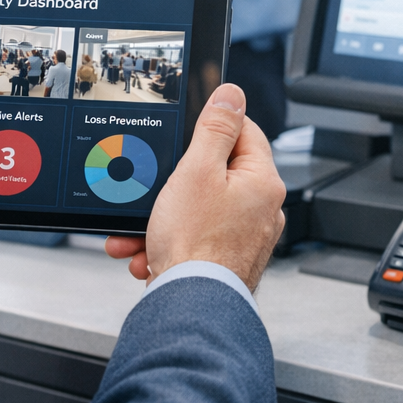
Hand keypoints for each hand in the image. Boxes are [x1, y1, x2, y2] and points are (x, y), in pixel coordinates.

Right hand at [106, 84, 284, 291]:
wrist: (190, 309)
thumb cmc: (196, 246)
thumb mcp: (197, 170)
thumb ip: (215, 128)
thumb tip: (232, 93)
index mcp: (262, 181)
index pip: (244, 131)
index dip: (210, 127)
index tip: (187, 132)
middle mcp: (262, 209)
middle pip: (215, 172)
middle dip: (173, 182)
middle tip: (154, 188)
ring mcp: (245, 238)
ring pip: (198, 210)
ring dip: (163, 217)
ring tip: (139, 231)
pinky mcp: (227, 260)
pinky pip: (194, 239)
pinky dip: (168, 242)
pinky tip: (147, 253)